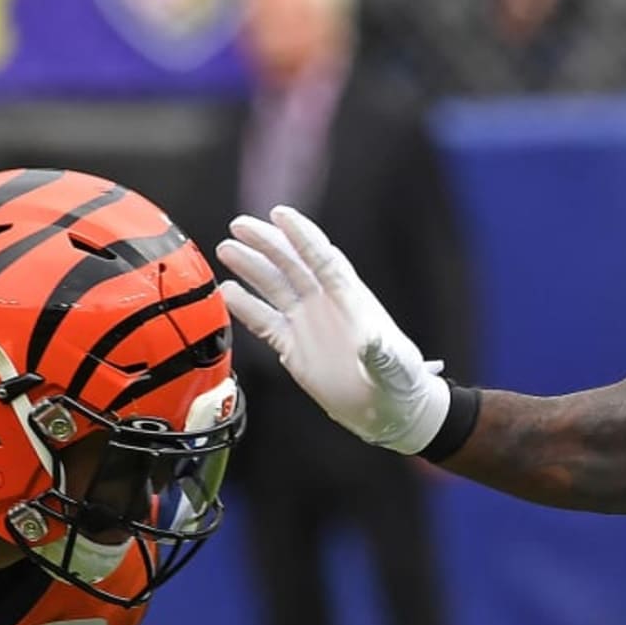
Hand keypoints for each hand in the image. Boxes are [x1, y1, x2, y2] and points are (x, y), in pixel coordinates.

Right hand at [215, 206, 449, 453]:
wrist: (389, 410)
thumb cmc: (399, 381)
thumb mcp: (395, 366)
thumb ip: (381, 354)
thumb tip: (370, 341)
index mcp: (351, 298)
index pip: (322, 257)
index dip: (301, 235)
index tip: (280, 214)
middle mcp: (326, 303)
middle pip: (292, 264)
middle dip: (267, 243)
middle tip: (239, 225)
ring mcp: (308, 323)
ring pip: (274, 287)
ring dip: (251, 267)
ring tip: (226, 249)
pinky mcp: (293, 347)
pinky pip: (264, 322)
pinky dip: (245, 307)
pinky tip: (226, 292)